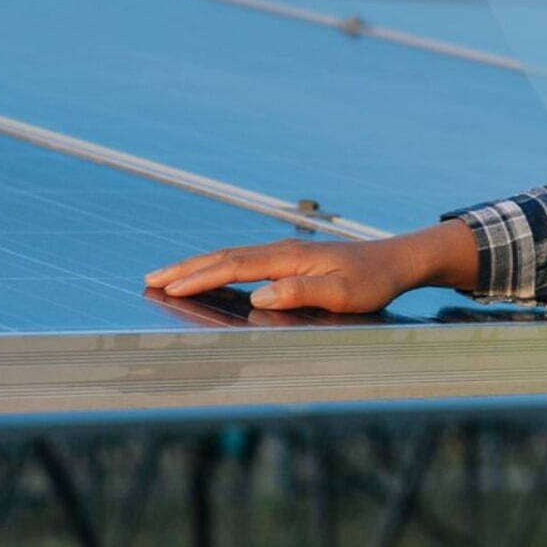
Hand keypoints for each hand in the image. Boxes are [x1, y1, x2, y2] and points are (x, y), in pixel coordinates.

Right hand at [142, 221, 477, 312]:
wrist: (397, 261)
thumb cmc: (373, 280)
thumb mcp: (344, 292)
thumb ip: (302, 292)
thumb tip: (260, 296)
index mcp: (289, 258)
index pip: (234, 266)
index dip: (199, 277)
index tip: (167, 287)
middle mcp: (282, 250)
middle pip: (223, 257)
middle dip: (185, 269)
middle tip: (148, 280)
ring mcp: (284, 252)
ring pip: (231, 257)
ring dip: (197, 266)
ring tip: (166, 277)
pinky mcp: (289, 259)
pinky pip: (244, 262)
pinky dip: (218, 267)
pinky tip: (209, 276)